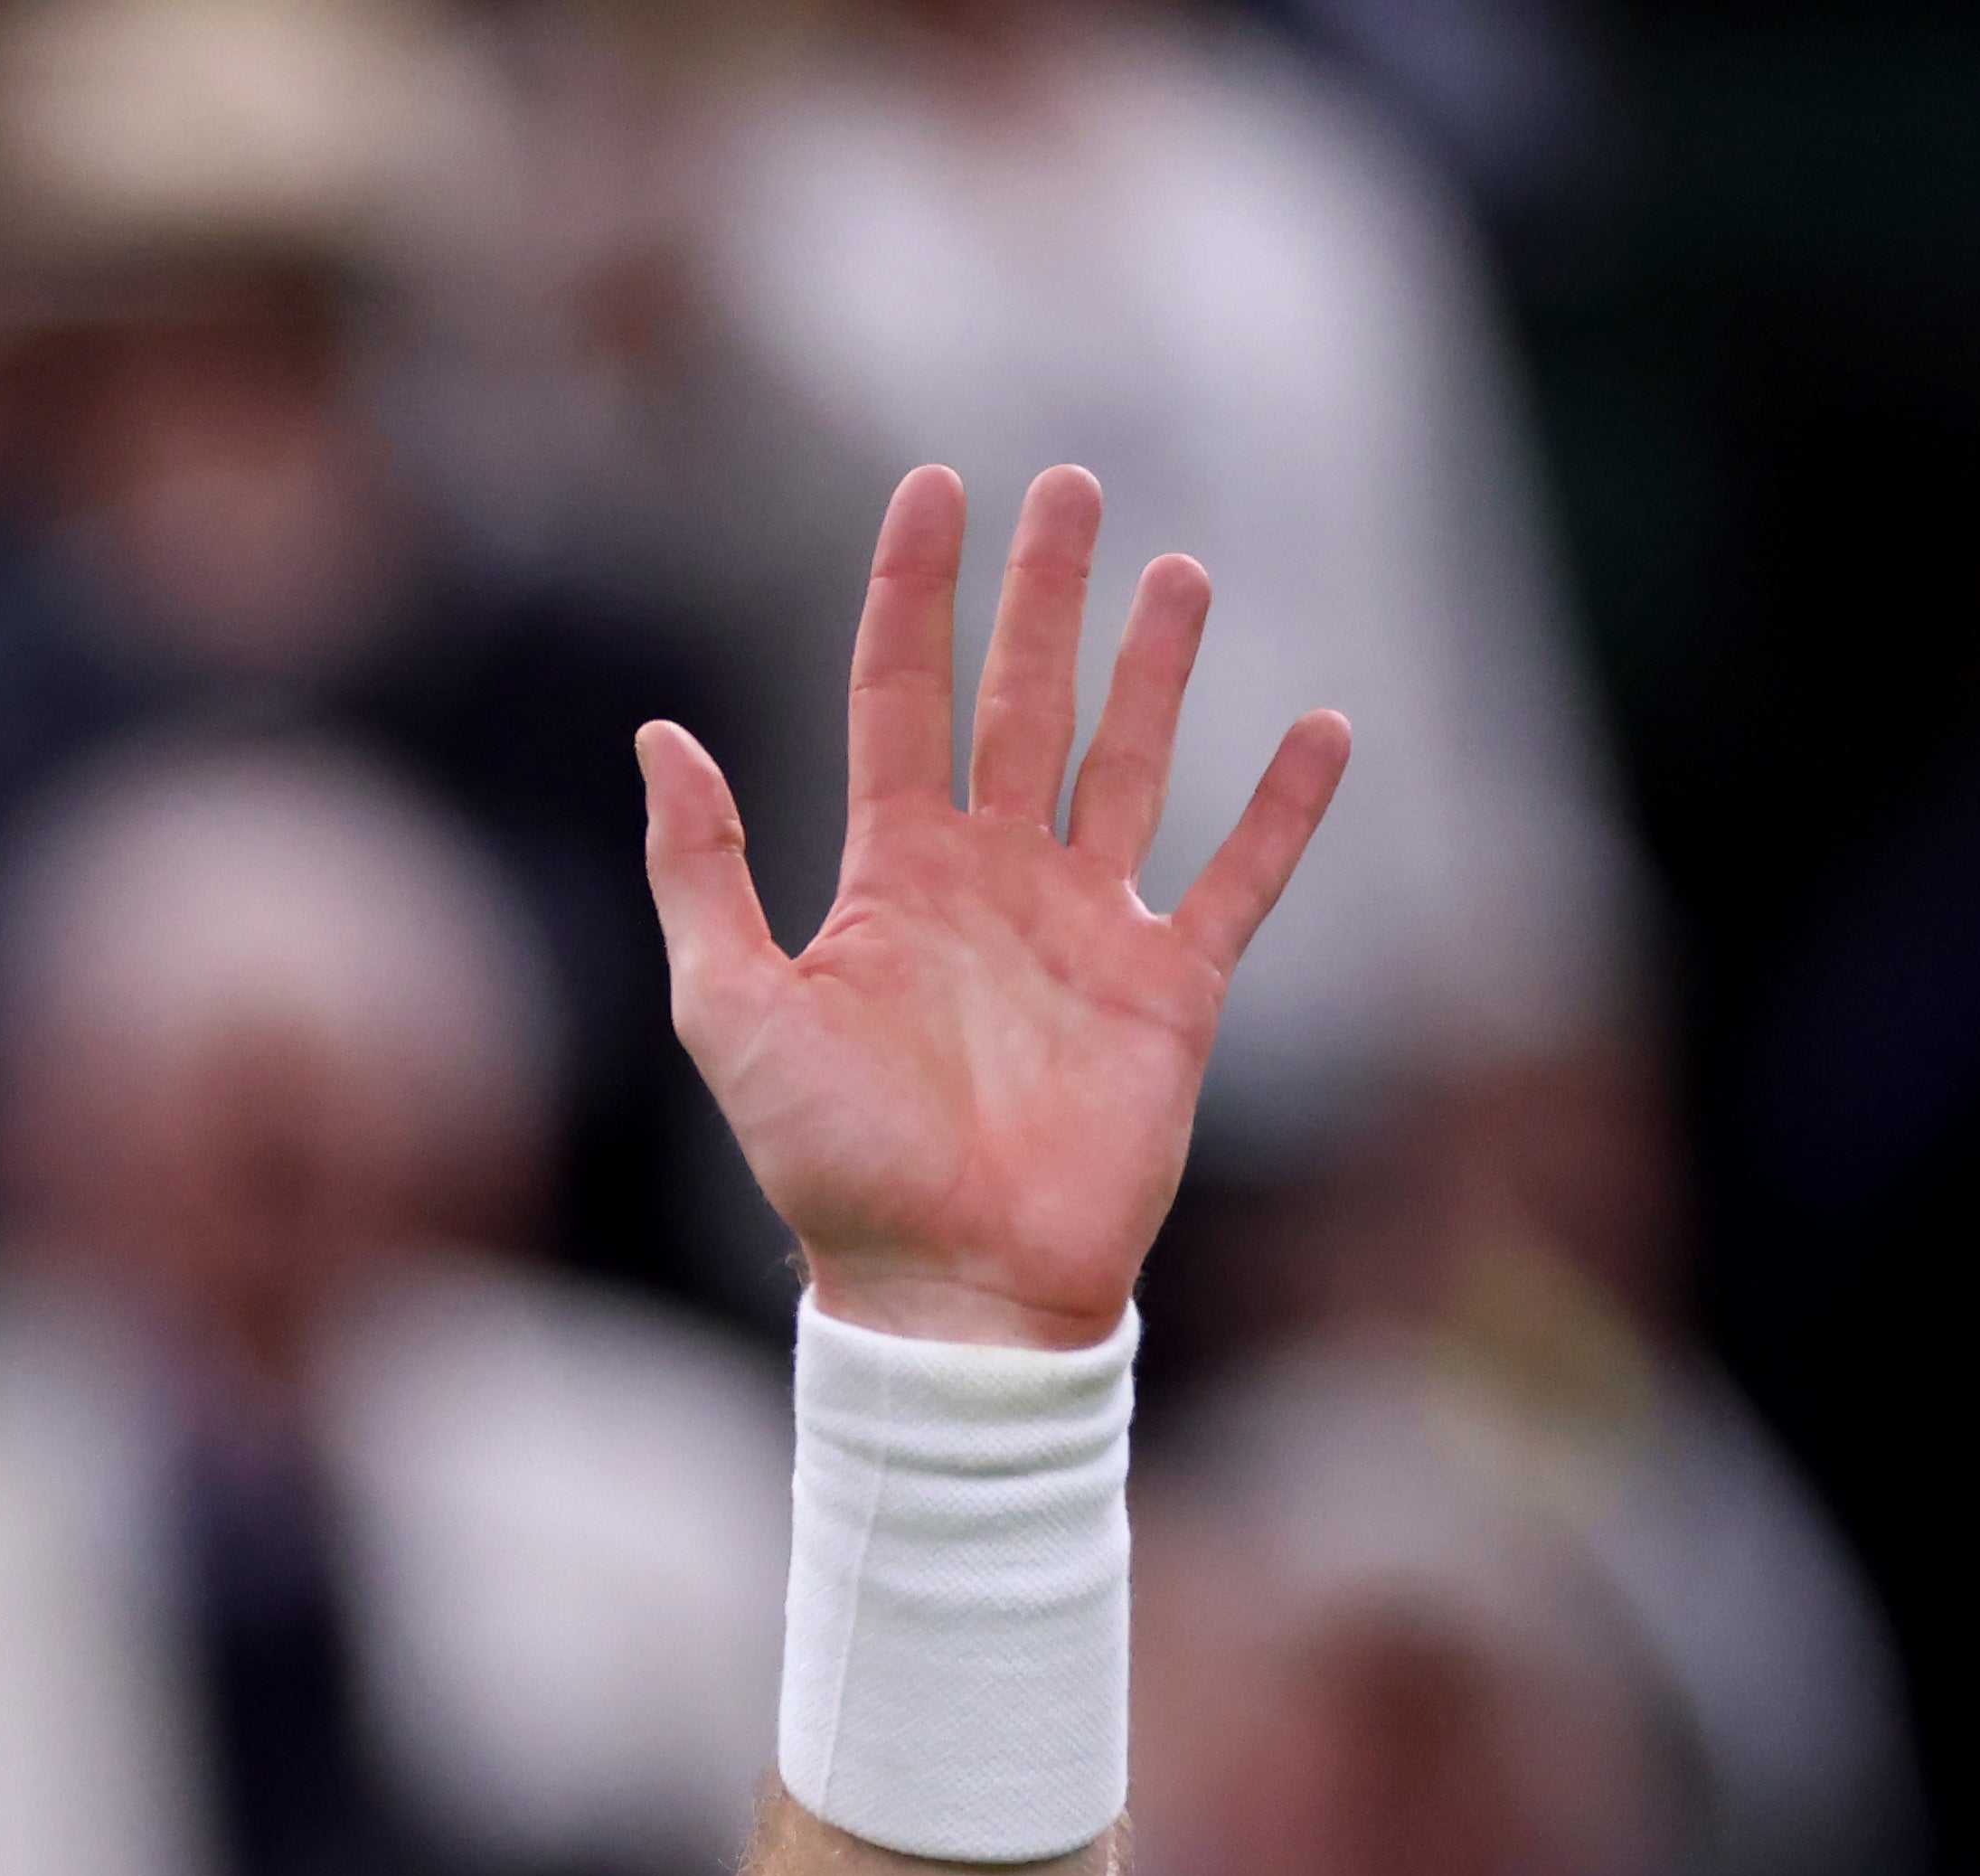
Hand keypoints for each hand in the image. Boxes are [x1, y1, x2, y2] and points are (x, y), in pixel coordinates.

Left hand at [640, 466, 1347, 1349]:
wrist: (947, 1288)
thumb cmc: (831, 1164)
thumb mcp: (733, 1008)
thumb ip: (700, 871)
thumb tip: (657, 734)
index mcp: (890, 877)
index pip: (900, 698)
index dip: (913, 593)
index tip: (934, 485)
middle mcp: (991, 884)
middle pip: (1023, 703)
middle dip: (1046, 596)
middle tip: (1073, 485)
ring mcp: (1086, 930)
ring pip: (1129, 762)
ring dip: (1155, 669)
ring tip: (1178, 570)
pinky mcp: (1170, 991)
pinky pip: (1240, 881)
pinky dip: (1287, 810)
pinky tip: (1322, 730)